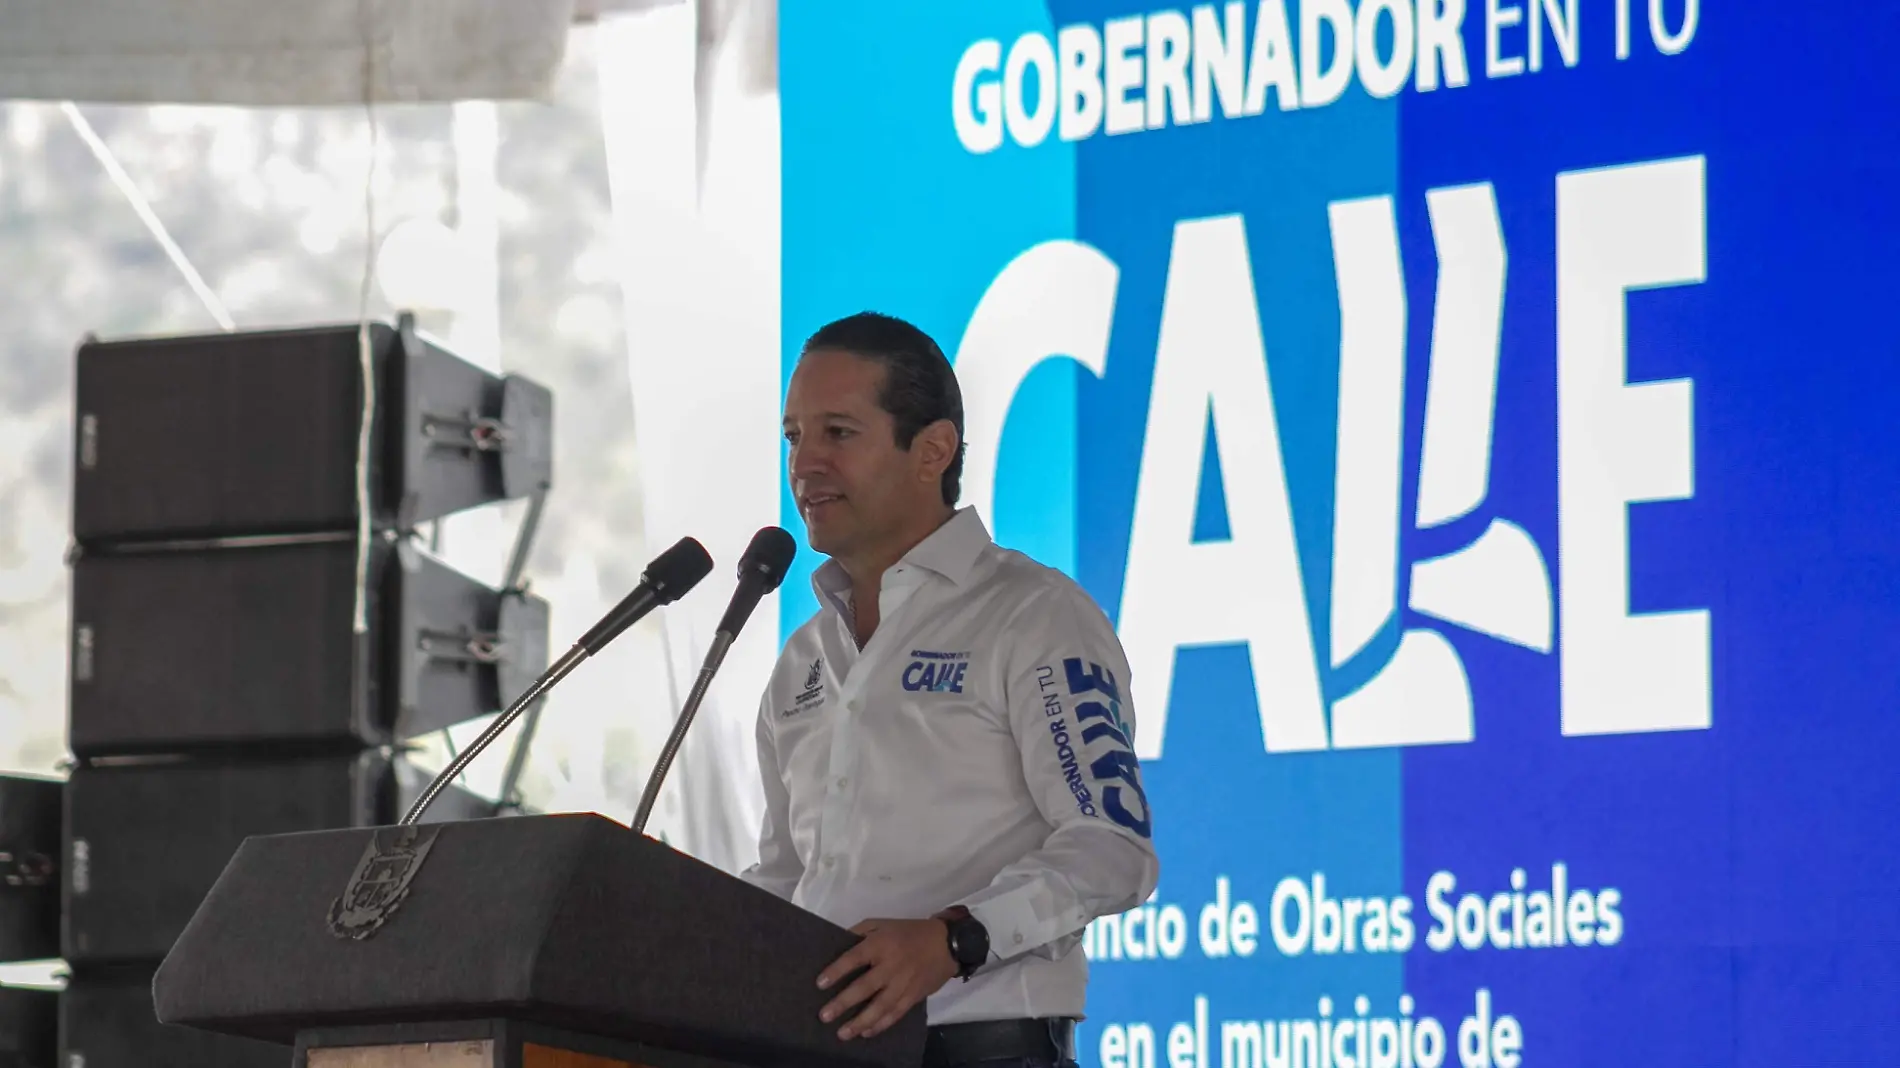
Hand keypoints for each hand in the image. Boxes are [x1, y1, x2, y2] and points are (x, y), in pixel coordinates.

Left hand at [816, 917, 958, 1039]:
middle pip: (865, 987)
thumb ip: (860, 932)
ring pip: (880, 1006)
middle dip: (843, 1003)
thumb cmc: (908, 932)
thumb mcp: (882, 923)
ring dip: (860, 1021)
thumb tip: (839, 945)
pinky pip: (895, 1014)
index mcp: (881, 944)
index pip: (854, 958)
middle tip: (825, 1016)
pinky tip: (866, 1033)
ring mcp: (903, 983)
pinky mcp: (914, 996)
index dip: (837, 971)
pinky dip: (881, 1025)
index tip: (820, 984)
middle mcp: (891, 965)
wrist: (946, 944)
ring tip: (842, 1033)